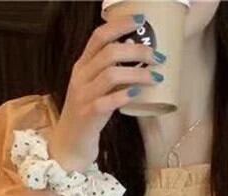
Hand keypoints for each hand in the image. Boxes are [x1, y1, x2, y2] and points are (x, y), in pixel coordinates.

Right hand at [49, 13, 163, 170]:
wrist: (70, 143)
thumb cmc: (88, 113)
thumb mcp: (95, 87)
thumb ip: (111, 71)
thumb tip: (138, 54)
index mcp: (82, 66)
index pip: (99, 37)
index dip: (120, 25)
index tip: (141, 20)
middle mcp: (81, 77)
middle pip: (110, 53)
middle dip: (138, 51)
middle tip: (158, 56)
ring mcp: (83, 96)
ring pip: (111, 75)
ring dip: (138, 73)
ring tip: (157, 77)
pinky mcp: (89, 115)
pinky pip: (108, 101)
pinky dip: (125, 95)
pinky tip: (139, 93)